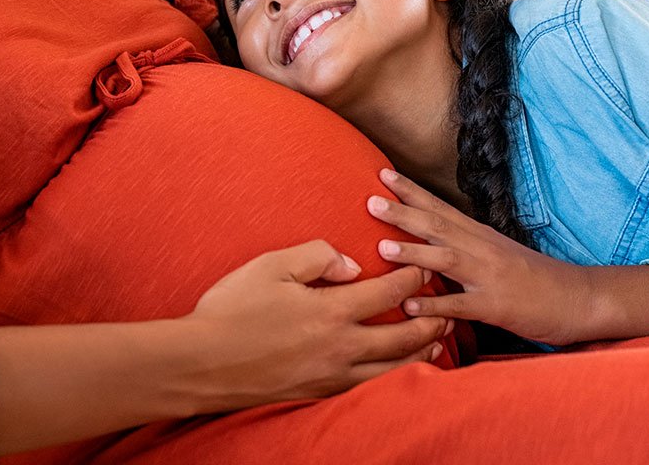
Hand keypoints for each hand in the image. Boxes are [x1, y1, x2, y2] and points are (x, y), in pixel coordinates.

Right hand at [180, 239, 451, 413]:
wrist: (201, 364)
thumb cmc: (231, 310)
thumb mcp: (270, 266)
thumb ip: (316, 256)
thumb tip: (350, 264)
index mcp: (331, 310)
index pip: (389, 292)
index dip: (412, 277)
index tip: (424, 267)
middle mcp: (341, 346)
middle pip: (403, 335)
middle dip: (431, 319)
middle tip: (448, 308)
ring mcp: (332, 374)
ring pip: (393, 367)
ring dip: (421, 352)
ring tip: (437, 341)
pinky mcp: (320, 393)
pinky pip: (370, 386)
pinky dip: (394, 375)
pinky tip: (397, 370)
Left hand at [365, 171, 599, 345]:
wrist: (580, 298)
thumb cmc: (536, 280)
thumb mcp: (498, 256)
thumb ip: (466, 249)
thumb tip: (433, 244)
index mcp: (481, 237)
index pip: (441, 208)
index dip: (411, 191)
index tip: (382, 174)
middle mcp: (483, 250)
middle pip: (438, 225)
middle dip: (403, 211)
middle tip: (369, 200)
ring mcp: (490, 277)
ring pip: (447, 259)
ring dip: (414, 252)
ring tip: (382, 246)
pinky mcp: (498, 306)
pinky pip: (462, 305)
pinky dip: (436, 305)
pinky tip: (411, 306)